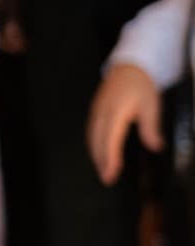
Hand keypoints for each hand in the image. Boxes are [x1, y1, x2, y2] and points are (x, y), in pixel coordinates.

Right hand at [87, 62, 163, 185]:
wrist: (129, 67)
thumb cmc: (140, 84)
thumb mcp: (151, 106)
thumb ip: (151, 128)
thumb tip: (155, 146)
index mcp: (115, 112)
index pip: (110, 140)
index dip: (110, 159)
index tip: (111, 173)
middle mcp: (102, 112)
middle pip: (97, 141)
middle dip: (100, 161)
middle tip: (106, 178)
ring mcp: (96, 111)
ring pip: (91, 137)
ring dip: (95, 155)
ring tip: (102, 170)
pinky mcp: (95, 110)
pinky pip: (90, 130)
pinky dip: (93, 144)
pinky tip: (98, 152)